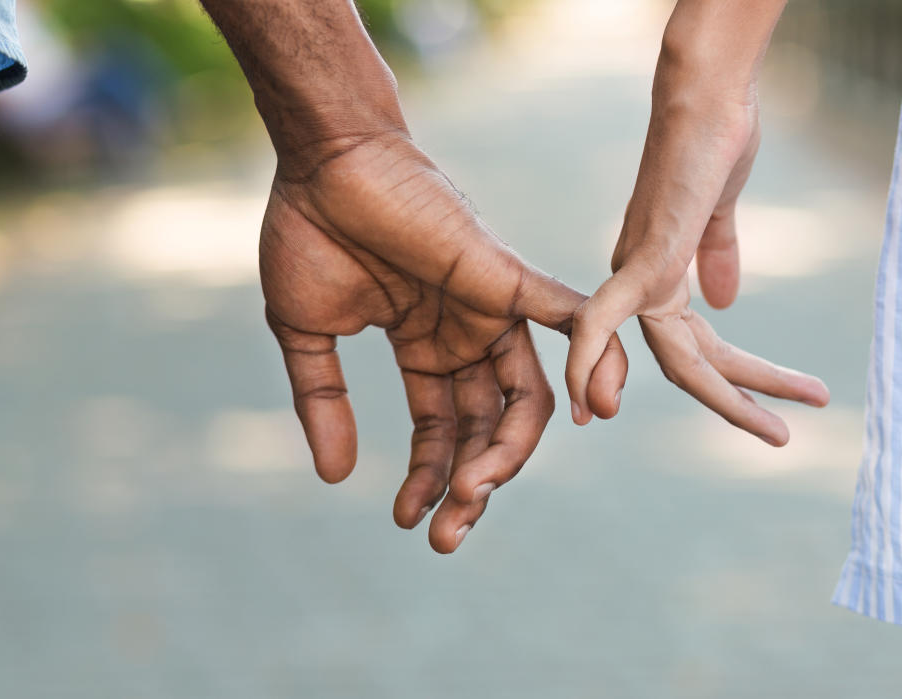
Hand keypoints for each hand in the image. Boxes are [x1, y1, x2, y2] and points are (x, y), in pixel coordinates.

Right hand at [261, 132, 626, 552]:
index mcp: (425, 348)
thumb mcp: (308, 335)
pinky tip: (593, 412)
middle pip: (489, 427)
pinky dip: (593, 360)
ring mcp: (491, 309)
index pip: (444, 430)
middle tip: (447, 536)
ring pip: (530, 396)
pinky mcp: (507, 277)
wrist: (323, 161)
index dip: (431, 479)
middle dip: (473, 484)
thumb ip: (324, 403)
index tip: (409, 520)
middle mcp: (467, 335)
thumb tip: (336, 476)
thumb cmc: (310, 231)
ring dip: (511, 452)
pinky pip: (570, 319)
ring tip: (478, 494)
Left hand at [565, 6, 827, 444]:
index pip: (691, 346)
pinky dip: (591, 362)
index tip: (753, 412)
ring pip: (676, 359)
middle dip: (740, 402)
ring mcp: (638, 272)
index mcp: (657, 276)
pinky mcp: (643, 259)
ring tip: (783, 435)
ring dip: (728, 401)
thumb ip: (717, 254)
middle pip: (691, 362)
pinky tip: (592, 405)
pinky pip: (603, 321)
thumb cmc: (714, 142)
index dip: (714, 383)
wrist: (709, 97)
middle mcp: (640, 283)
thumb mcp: (719, 213)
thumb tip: (725, 302)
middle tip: (783, 438)